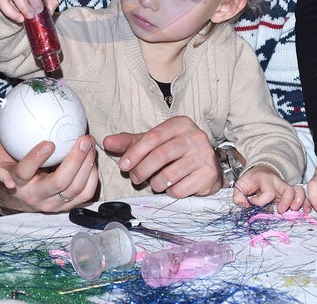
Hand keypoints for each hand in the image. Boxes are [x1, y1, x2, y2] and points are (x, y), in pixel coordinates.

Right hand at [0, 111, 98, 211]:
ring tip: (89, 144)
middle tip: (84, 138)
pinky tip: (92, 158)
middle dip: (75, 160)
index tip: (50, 142)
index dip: (37, 159)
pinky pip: (84, 195)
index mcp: (16, 181)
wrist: (8, 193)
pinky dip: (92, 177)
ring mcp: (51, 204)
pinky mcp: (64, 206)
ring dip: (87, 166)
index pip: (25, 172)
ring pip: (75, 189)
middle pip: (59, 183)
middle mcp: (34, 196)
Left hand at [104, 116, 221, 197]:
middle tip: (134, 178)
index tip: (123, 165)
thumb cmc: (176, 152)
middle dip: (142, 170)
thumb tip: (106, 142)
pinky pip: (181, 188)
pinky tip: (170, 188)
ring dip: (155, 183)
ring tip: (153, 183)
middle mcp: (195, 136)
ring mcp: (204, 155)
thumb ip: (130, 142)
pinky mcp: (209, 174)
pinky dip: (170, 192)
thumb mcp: (154, 143)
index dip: (135, 152)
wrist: (208, 166)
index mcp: (180, 124)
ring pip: (170, 174)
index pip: (153, 136)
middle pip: (161, 155)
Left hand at [233, 164, 310, 213]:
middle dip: (286, 201)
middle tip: (280, 210)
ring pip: (298, 191)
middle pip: (287, 189)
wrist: (260, 171)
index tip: (253, 202)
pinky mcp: (291, 192)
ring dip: (299, 201)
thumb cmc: (251, 180)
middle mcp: (278, 182)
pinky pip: (303, 195)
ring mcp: (286, 186)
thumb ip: (238, 196)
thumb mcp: (240, 185)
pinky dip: (306, 203)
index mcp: (265, 179)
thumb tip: (245, 206)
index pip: (268, 192)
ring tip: (294, 210)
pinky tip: (306, 211)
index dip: (261, 201)